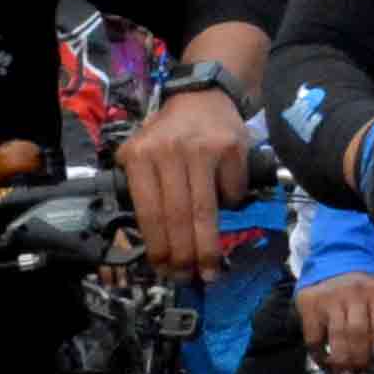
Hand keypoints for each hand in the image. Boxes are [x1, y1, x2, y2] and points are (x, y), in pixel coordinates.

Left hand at [122, 81, 254, 275]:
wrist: (203, 96)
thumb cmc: (170, 134)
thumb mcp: (143, 154)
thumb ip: (143, 190)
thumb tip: (157, 245)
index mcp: (140, 155)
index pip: (149, 211)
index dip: (158, 246)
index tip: (164, 268)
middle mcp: (169, 150)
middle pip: (178, 216)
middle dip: (184, 254)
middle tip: (188, 276)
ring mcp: (203, 148)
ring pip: (205, 210)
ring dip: (208, 247)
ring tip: (209, 269)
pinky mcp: (231, 148)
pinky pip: (232, 193)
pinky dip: (231, 207)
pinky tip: (226, 207)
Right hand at [297, 271, 373, 373]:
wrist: (333, 263)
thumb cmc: (363, 286)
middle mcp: (352, 293)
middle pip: (357, 334)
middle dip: (359, 359)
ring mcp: (329, 299)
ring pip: (336, 337)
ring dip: (341, 362)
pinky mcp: (309, 305)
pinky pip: (314, 338)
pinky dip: (319, 356)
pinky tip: (326, 364)